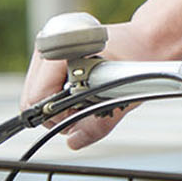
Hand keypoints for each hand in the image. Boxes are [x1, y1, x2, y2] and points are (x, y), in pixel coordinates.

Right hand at [19, 0, 181, 149]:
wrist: (148, 39)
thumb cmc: (139, 58)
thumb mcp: (123, 94)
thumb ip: (96, 122)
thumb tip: (73, 141)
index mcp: (64, 45)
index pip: (37, 96)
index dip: (57, 115)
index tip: (79, 115)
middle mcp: (51, 42)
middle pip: (32, 96)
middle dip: (57, 112)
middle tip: (86, 106)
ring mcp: (50, 46)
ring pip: (37, 93)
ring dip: (59, 104)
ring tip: (87, 94)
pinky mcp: (53, 54)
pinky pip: (45, 87)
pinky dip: (61, 95)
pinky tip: (82, 87)